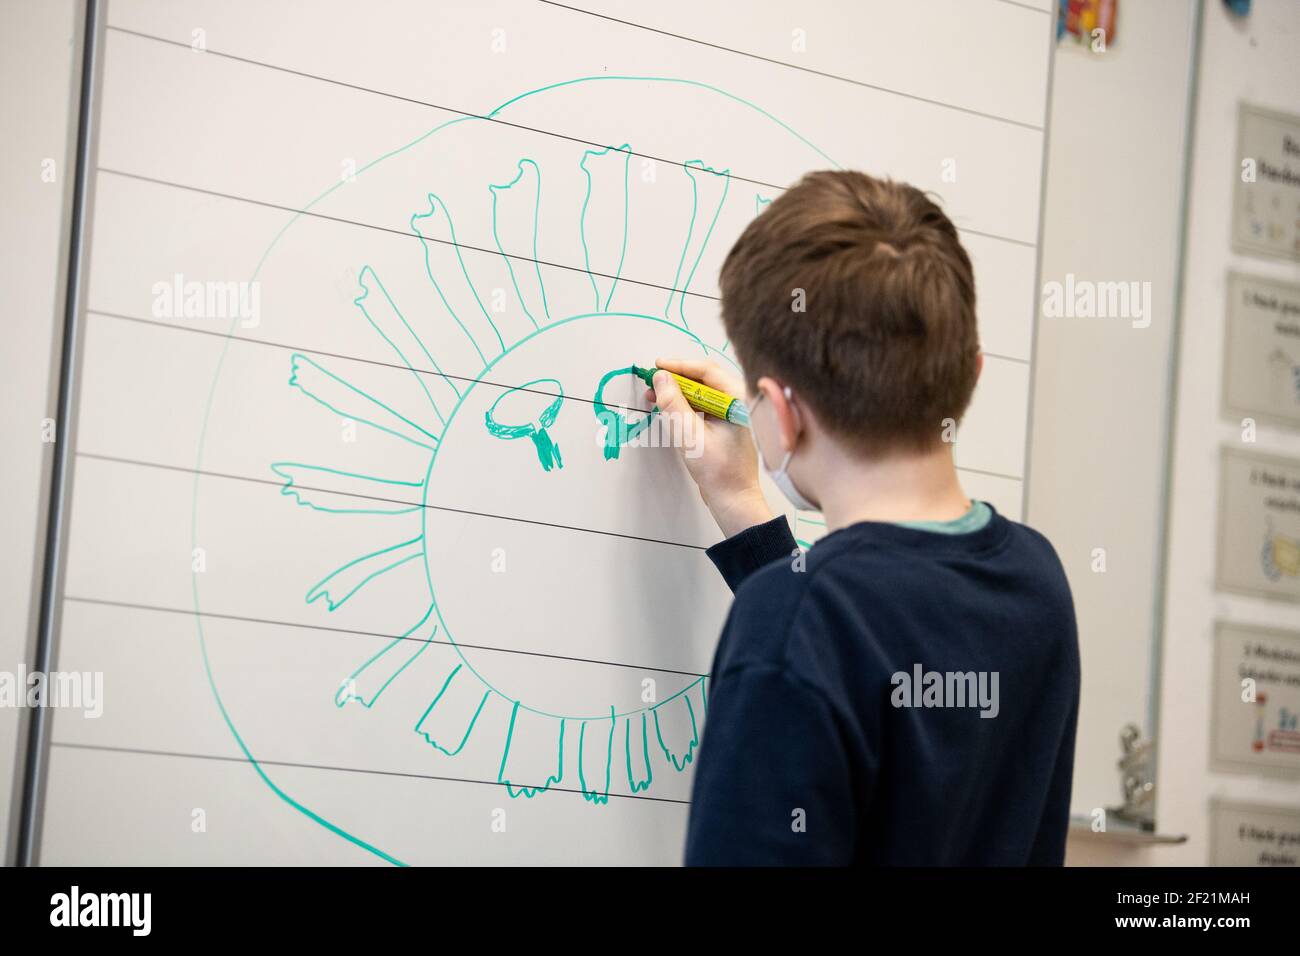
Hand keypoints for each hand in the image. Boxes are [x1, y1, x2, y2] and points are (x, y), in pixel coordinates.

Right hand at [648, 357, 773, 537]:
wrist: (734, 500)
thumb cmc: (719, 472)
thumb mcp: (689, 435)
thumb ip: (673, 404)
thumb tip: (661, 378)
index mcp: (738, 400)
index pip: (707, 371)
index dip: (680, 365)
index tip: (658, 366)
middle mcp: (738, 403)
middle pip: (705, 380)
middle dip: (677, 379)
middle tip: (653, 380)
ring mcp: (733, 414)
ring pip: (702, 393)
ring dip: (678, 392)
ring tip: (654, 394)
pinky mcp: (725, 426)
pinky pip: (704, 407)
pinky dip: (685, 405)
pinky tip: (668, 408)